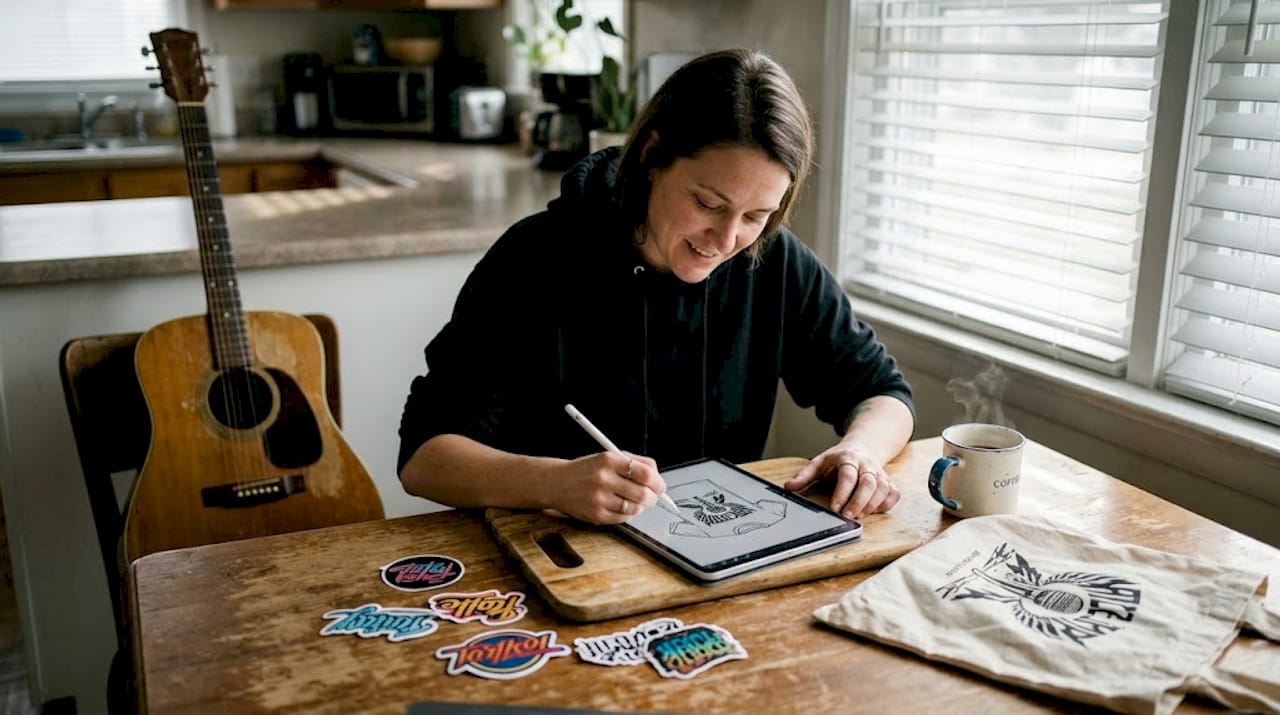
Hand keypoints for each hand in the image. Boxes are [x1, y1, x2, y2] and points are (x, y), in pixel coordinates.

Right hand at [546, 452, 664, 524]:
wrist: (557, 483)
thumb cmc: (587, 470)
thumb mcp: (608, 457)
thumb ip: (635, 463)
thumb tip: (658, 478)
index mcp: (609, 460)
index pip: (645, 473)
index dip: (657, 482)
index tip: (660, 486)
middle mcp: (603, 479)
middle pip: (643, 494)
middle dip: (653, 497)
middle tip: (652, 496)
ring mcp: (599, 498)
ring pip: (635, 508)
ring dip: (640, 506)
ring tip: (634, 500)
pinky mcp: (596, 515)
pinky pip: (623, 518)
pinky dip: (628, 514)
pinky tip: (621, 506)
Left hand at [783, 444, 899, 519]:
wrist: (862, 447)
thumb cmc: (838, 459)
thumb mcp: (819, 462)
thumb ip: (804, 475)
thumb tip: (788, 487)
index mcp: (847, 458)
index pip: (847, 475)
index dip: (842, 492)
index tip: (834, 508)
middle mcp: (866, 464)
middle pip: (868, 482)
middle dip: (859, 501)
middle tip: (848, 516)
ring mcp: (879, 472)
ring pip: (883, 488)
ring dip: (872, 505)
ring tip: (859, 517)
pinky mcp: (889, 481)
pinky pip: (894, 493)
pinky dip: (886, 504)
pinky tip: (875, 511)